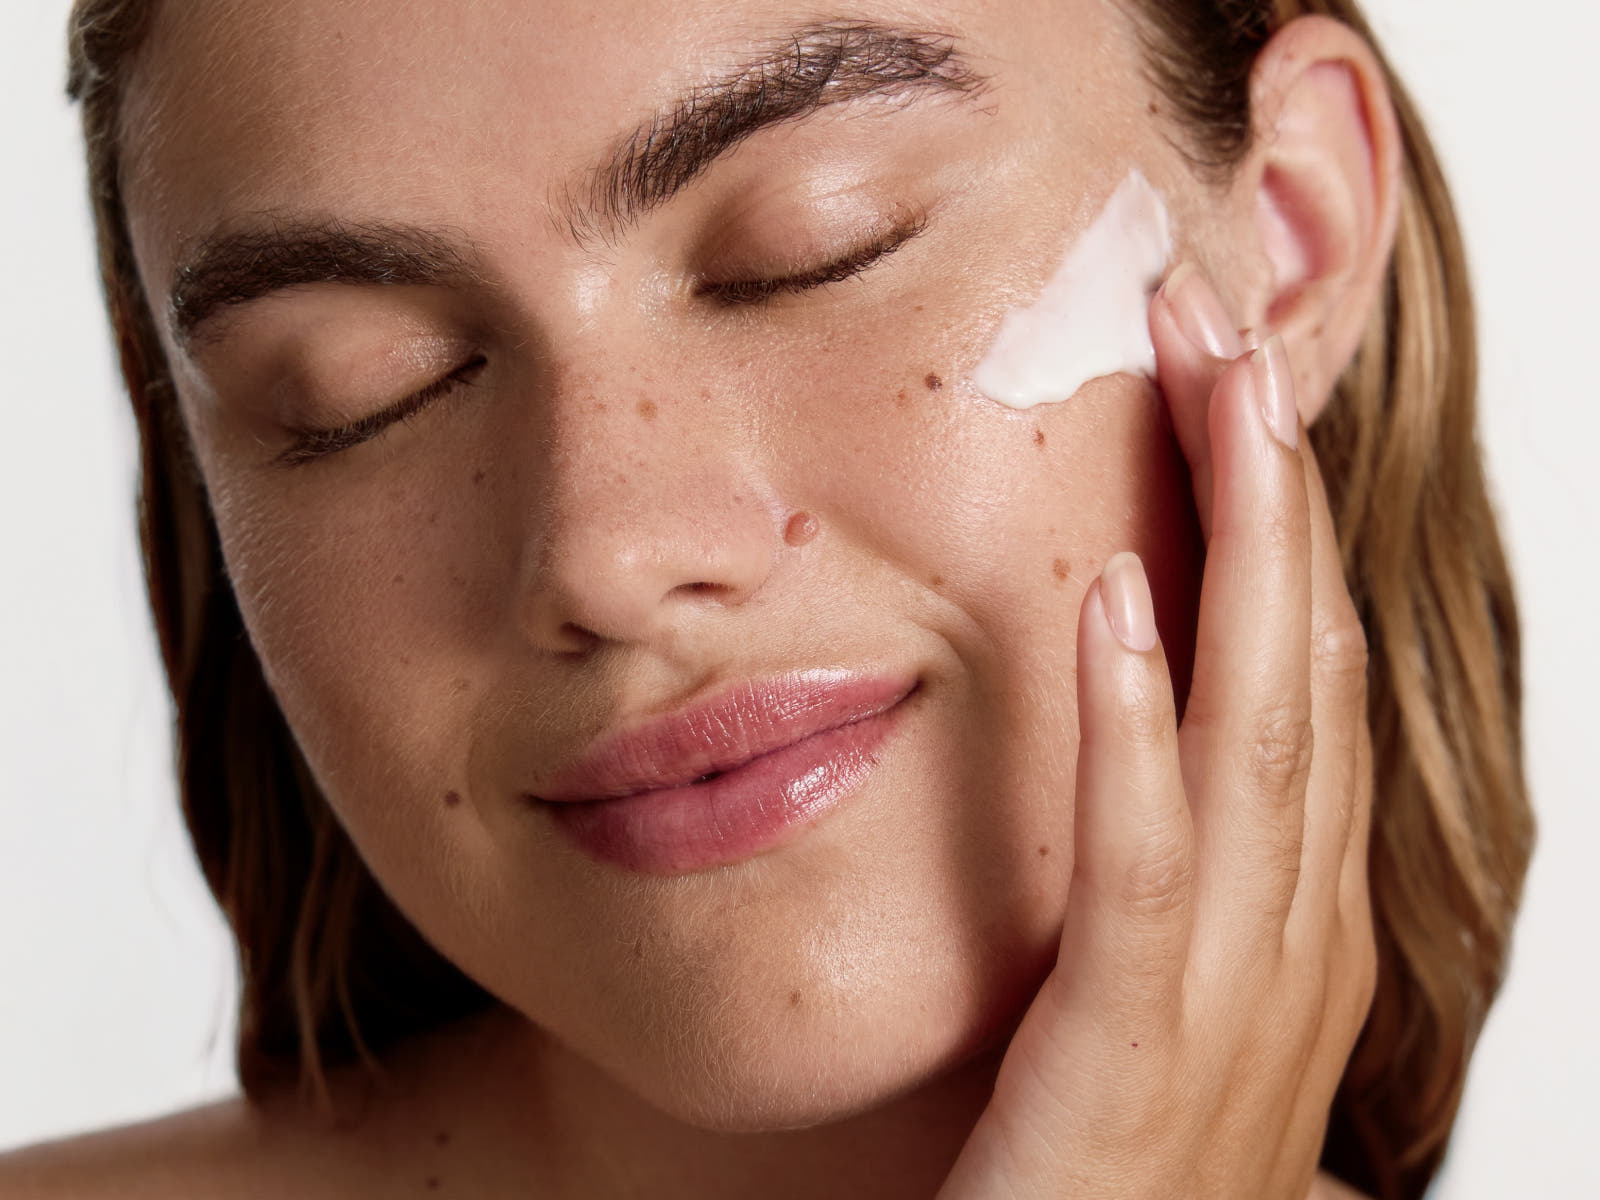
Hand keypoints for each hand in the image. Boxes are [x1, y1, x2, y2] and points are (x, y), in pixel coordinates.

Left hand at [938, 265, 1376, 1199]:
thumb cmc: (1096, 1177)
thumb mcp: (1149, 1014)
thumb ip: (1166, 896)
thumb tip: (1141, 765)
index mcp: (1290, 927)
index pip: (1298, 687)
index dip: (1278, 528)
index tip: (1222, 391)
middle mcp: (1290, 947)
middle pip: (1300, 673)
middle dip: (1272, 490)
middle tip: (1221, 328)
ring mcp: (1231, 1005)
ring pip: (1259, 739)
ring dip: (1238, 553)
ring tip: (1212, 397)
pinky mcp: (1134, 1057)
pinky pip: (1148, 869)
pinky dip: (1140, 728)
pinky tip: (1118, 605)